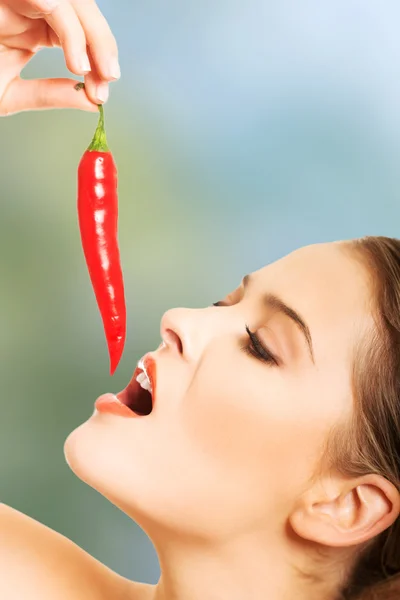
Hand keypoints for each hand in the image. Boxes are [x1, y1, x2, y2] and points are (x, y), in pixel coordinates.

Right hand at [0, 0, 119, 115]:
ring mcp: (24, 0)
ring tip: (96, 74)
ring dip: (95, 39)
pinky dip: (73, 33)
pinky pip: (55, 3)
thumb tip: (91, 103)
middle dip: (104, 46)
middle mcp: (32, 8)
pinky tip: (77, 63)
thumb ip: (49, 95)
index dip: (98, 60)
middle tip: (109, 79)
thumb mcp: (12, 94)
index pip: (81, 35)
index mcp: (34, 27)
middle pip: (84, 14)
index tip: (101, 94)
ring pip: (75, 4)